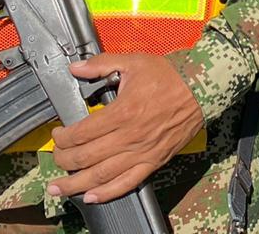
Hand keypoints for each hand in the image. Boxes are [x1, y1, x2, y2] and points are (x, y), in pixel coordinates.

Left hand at [48, 53, 203, 203]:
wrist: (202, 87)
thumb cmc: (170, 74)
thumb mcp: (134, 61)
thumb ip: (101, 64)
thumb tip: (74, 68)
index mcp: (123, 111)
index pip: (81, 133)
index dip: (63, 138)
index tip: (57, 135)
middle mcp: (130, 136)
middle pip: (86, 157)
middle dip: (64, 160)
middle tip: (56, 157)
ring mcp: (142, 152)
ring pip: (101, 175)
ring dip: (75, 184)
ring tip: (57, 188)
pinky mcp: (154, 161)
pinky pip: (127, 183)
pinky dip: (107, 193)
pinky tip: (92, 197)